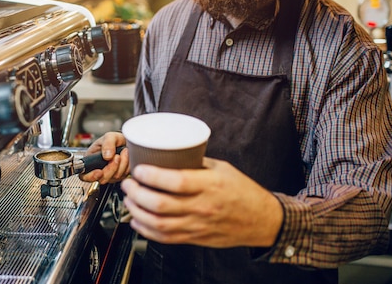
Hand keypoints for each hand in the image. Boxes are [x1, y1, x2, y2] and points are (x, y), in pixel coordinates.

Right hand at [78, 132, 129, 183]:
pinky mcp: (120, 176)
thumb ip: (107, 144)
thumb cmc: (114, 140)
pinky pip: (124, 175)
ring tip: (124, 151)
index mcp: (91, 162)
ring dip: (122, 164)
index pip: (85, 176)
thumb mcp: (109, 136)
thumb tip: (107, 156)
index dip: (91, 176)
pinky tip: (127, 157)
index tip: (99, 172)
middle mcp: (99, 171)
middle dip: (112, 167)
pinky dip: (127, 165)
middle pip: (103, 178)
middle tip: (117, 155)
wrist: (126, 141)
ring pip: (115, 177)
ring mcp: (110, 175)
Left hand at [120, 158, 282, 247]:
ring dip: (137, 211)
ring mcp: (198, 225)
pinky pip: (166, 238)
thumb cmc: (243, 191)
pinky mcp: (195, 238)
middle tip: (129, 183)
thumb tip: (170, 153)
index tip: (139, 169)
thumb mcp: (222, 169)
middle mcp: (203, 207)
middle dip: (138, 193)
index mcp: (210, 185)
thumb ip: (196, 163)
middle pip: (161, 204)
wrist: (262, 220)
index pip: (176, 182)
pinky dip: (146, 230)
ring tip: (130, 199)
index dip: (152, 176)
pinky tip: (138, 220)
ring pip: (159, 223)